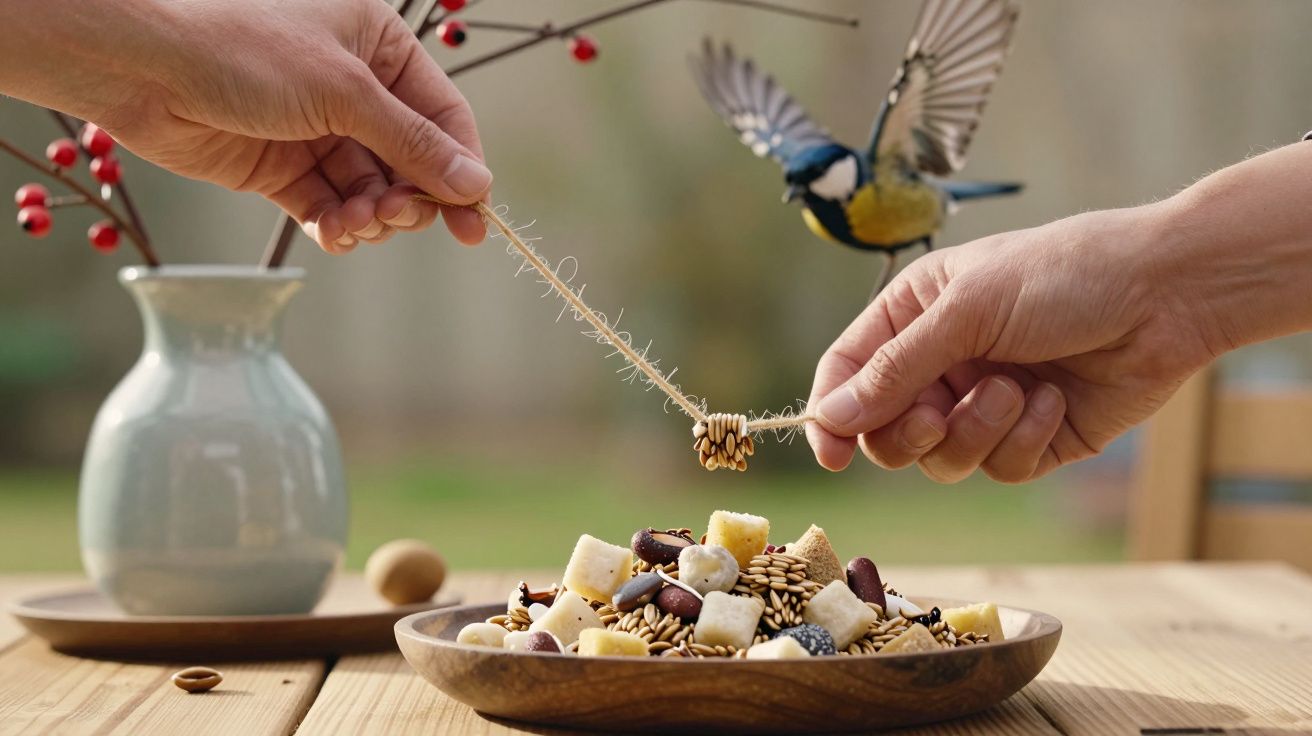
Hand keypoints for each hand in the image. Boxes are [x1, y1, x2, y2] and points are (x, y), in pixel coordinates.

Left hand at [8, 0, 490, 253]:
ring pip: (373, 190)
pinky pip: (330, 206)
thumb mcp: (344, 90)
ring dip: (374, 217)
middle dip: (412, 197)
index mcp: (379, 45)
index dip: (462, 169)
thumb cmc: (243, 48)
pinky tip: (336, 234)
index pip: (444, 116)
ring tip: (356, 225)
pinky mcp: (282, 168)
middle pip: (412, 160)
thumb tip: (477, 187)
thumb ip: (413, 143)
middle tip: (398, 218)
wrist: (140, 65)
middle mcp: (354, 88)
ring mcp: (317, 129)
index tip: (474, 221)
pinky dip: (340, 226)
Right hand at [806, 205, 1212, 482]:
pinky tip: (1052, 401)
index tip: (831, 452)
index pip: (848, 372)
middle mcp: (944, 362)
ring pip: (942, 458)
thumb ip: (894, 368)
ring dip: (974, 431)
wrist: (1168, 294)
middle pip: (887, 431)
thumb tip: (830, 418)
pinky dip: (1022, 440)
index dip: (832, 413)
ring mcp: (986, 404)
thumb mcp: (967, 310)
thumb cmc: (1065, 275)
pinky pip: (1000, 468)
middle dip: (909, 430)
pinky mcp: (1032, 438)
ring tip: (1014, 392)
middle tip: (933, 414)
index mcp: (915, 315)